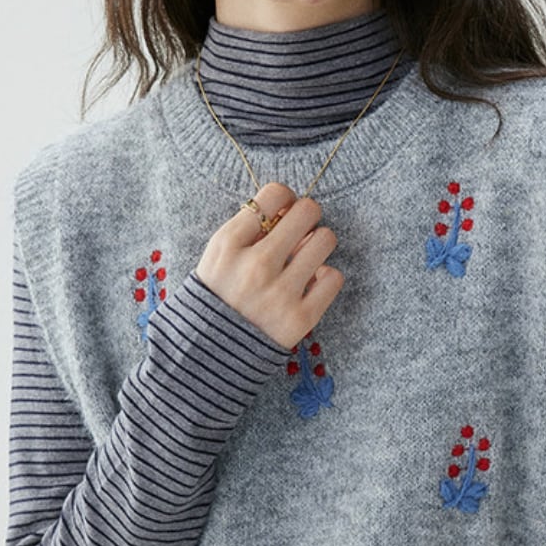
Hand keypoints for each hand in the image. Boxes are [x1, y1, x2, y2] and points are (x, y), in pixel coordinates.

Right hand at [192, 182, 344, 350]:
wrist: (211, 351)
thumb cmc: (218, 294)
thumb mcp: (218, 255)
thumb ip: (250, 228)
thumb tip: (292, 206)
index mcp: (229, 244)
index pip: (275, 193)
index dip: (286, 198)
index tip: (283, 212)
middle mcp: (256, 265)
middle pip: (308, 211)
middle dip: (307, 217)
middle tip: (300, 232)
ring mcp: (280, 293)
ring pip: (326, 240)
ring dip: (319, 244)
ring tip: (306, 257)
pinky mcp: (301, 318)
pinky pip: (334, 278)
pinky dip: (326, 277)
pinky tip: (311, 282)